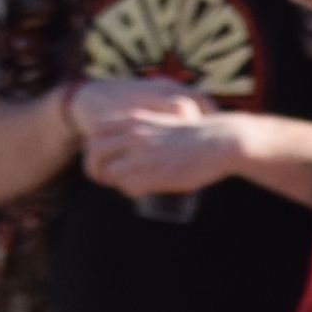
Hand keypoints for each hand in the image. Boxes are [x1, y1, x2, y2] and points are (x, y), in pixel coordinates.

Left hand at [74, 82, 246, 194]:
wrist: (218, 142)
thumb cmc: (195, 133)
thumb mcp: (162, 121)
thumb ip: (143, 129)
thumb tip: (130, 143)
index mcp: (134, 120)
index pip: (96, 133)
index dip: (93, 149)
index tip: (102, 158)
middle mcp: (133, 136)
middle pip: (94, 155)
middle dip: (94, 169)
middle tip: (103, 178)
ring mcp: (142, 156)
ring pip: (110, 173)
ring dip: (115, 182)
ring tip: (129, 184)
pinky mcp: (153, 175)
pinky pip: (129, 188)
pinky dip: (132, 191)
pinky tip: (144, 190)